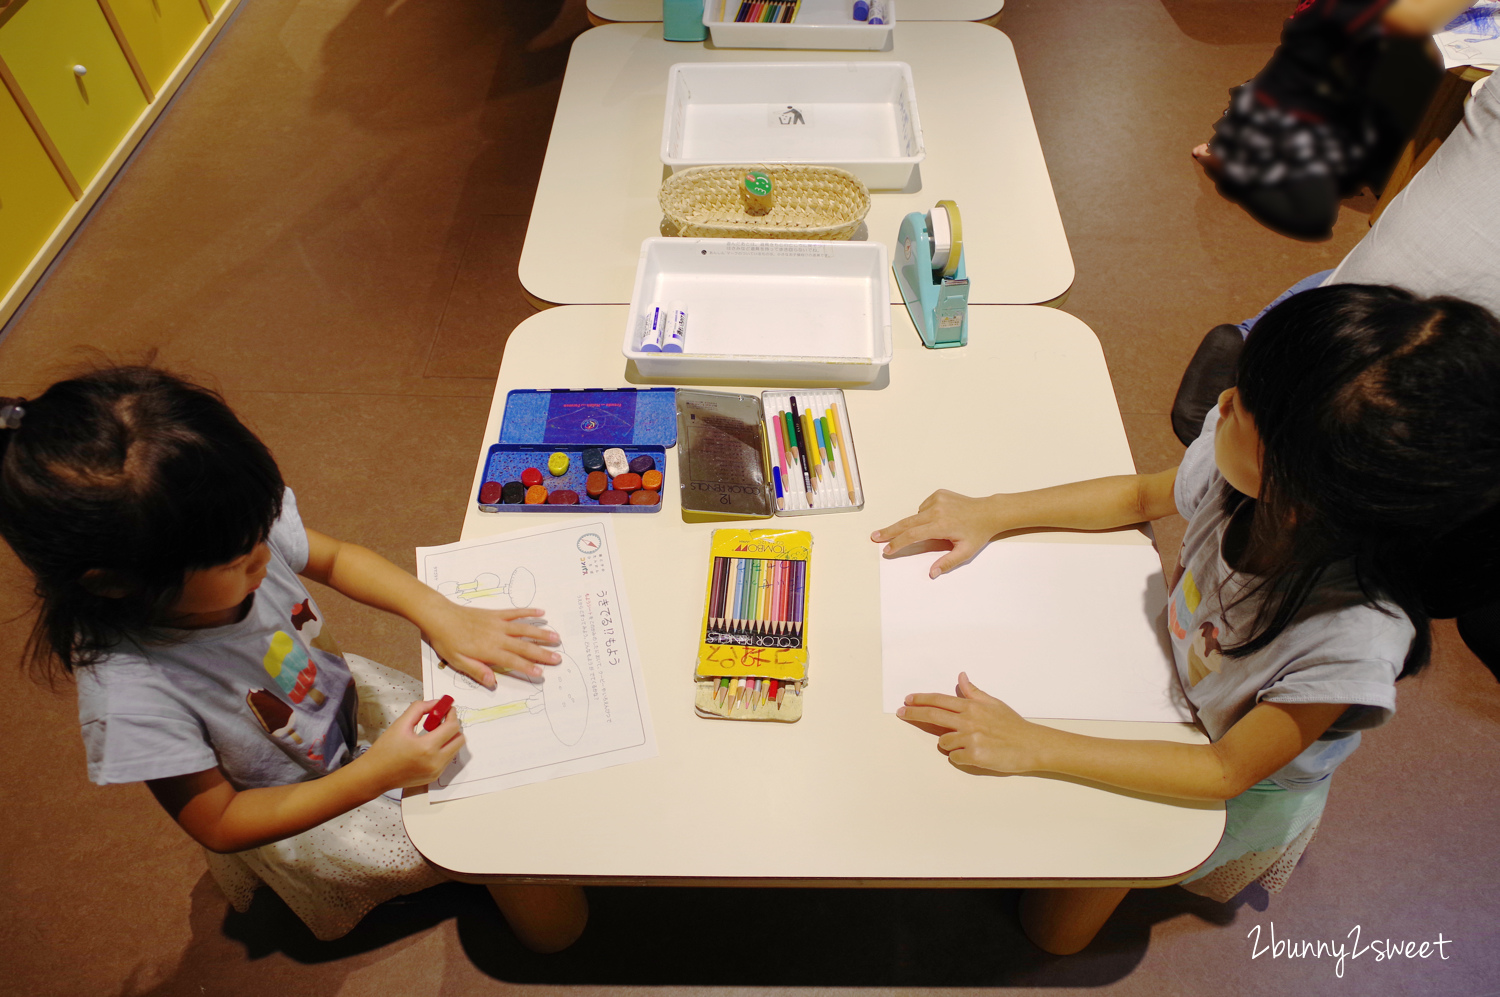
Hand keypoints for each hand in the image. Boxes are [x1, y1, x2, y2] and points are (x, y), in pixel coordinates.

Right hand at [360, 699, 465, 791]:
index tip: (447, 708)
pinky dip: (444, 749)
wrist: (374, 776)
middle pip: (460, 739)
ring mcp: (436, 771)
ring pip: (455, 749)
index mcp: (426, 747)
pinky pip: (447, 759)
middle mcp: (435, 762)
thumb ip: (419, 709)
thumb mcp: (400, 724)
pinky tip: (430, 745)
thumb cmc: (384, 750)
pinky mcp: (434, 777)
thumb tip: (436, 703)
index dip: (452, 714)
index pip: (452, 727)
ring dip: (449, 738)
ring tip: (433, 733)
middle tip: (441, 720)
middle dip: (453, 726)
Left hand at [423, 603, 561, 688]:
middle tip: (558, 658)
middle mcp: (497, 636)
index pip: (513, 661)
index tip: (541, 673)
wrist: (440, 616)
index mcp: (488, 651)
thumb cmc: (447, 641)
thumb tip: (492, 682)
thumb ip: (476, 670)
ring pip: (524, 629)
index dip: (528, 668)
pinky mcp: (496, 613)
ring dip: (541, 633)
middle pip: (524, 646)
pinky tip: (541, 612)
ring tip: (556, 637)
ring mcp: (498, 623)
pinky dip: (529, 612)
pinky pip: (515, 612)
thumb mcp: (457, 662)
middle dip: (542, 653)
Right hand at [870, 490, 1013, 576]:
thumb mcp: (965, 552)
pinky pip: (923, 507)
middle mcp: (936, 510)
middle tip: (875, 536)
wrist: (988, 512)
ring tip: (936, 530)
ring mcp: (937, 500)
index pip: (913, 535)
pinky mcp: (938, 494)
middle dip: (889, 531)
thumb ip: (947, 563)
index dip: (898, 543)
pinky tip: (939, 519)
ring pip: (916, 516)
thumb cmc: (977, 533)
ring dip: (916, 525)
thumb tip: (932, 573)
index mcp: (941, 525)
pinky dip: (925, 515)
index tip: (887, 549)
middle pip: (906, 522)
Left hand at [896, 672, 1042, 774]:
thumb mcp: (994, 703)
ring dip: (949, 743)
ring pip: (943, 741)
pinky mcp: (974, 755)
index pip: (939, 700)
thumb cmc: (1013, 725)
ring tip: (969, 743)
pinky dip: (960, 757)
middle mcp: (968, 720)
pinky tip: (974, 754)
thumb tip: (961, 676)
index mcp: (972, 707)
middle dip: (913, 713)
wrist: (1031, 745)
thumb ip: (974, 692)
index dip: (921, 699)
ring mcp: (970, 738)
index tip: (907, 700)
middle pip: (932, 715)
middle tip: (901, 713)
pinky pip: (954, 758)